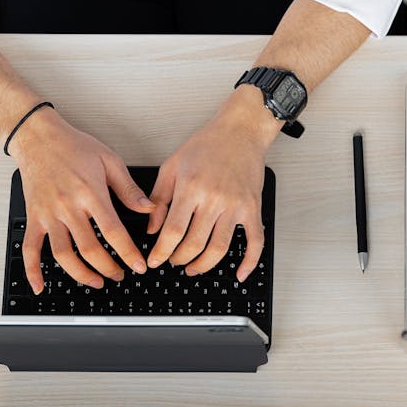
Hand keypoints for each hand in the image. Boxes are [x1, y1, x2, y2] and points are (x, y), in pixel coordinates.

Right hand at [11, 109, 153, 292]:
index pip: (113, 232)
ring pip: (62, 254)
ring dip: (80, 273)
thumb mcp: (110, 161)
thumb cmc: (74, 146)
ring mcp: (47, 214)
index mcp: (90, 194)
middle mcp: (67, 207)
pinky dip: (32, 270)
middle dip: (108, 268)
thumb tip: (150, 209)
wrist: (38, 137)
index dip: (127, 253)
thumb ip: (130, 189)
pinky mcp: (33, 218)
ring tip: (96, 281)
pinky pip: (30, 249)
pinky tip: (40, 285)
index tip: (139, 266)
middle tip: (121, 275)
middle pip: (89, 248)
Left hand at [146, 90, 275, 281]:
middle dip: (179, 259)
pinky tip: (239, 274)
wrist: (241, 131)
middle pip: (195, 244)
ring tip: (193, 268)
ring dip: (204, 265)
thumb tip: (152, 228)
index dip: (161, 252)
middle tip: (173, 262)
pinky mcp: (253, 208)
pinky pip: (255, 241)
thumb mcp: (172, 166)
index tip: (154, 262)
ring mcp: (237, 206)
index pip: (173, 231)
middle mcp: (215, 199)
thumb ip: (159, 198)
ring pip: (220, 248)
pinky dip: (249, 262)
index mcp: (192, 188)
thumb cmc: (207, 145)